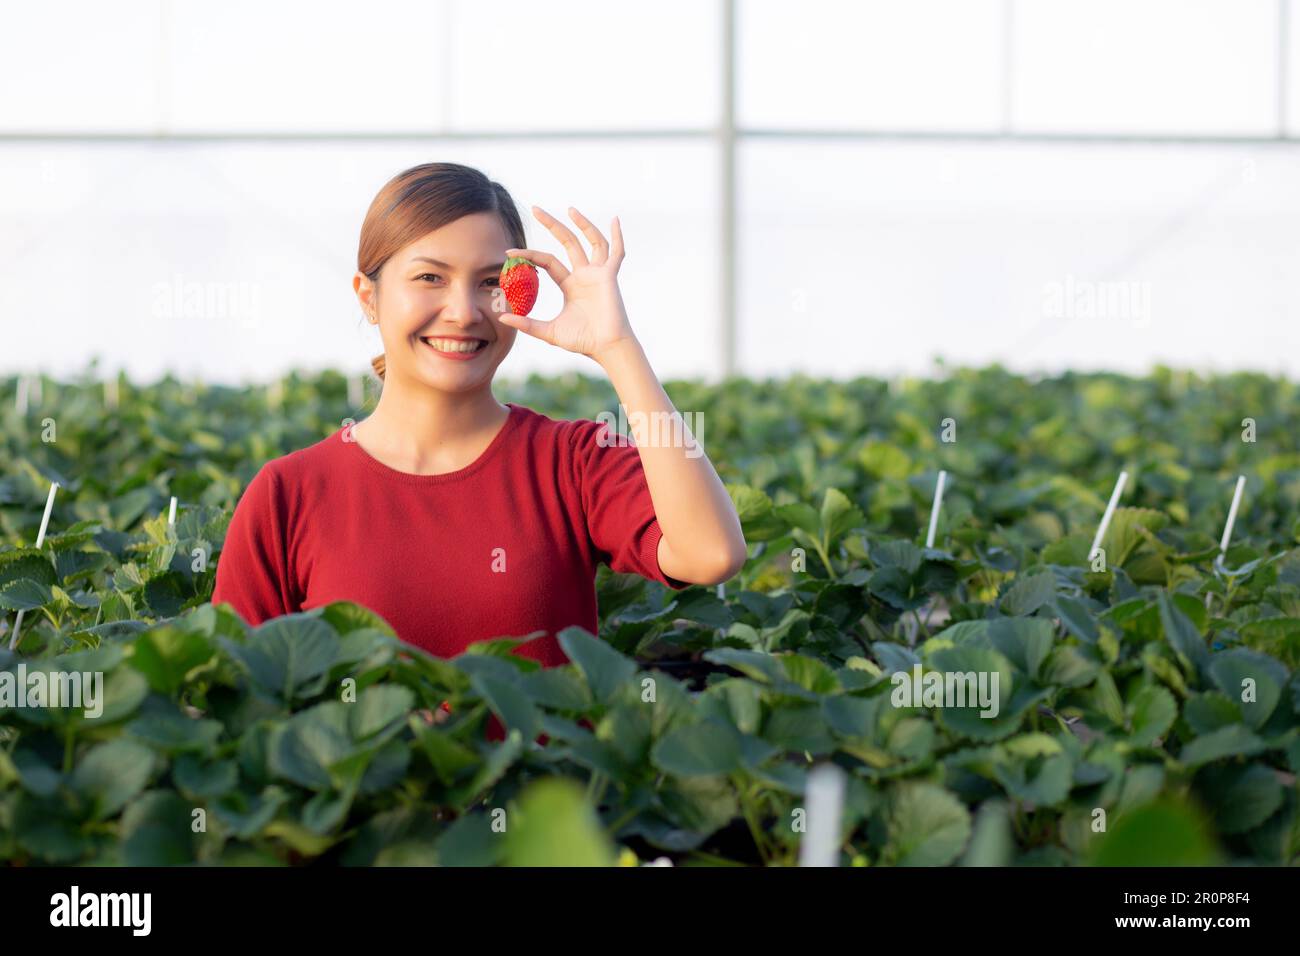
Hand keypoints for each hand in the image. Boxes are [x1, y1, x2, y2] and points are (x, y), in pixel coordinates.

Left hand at [497, 205, 638, 363]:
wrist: (605, 348)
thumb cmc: (582, 341)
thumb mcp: (549, 331)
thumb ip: (527, 324)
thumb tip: (502, 318)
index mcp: (571, 284)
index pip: (548, 261)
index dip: (529, 255)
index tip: (509, 252)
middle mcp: (584, 275)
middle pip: (568, 242)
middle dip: (552, 225)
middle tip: (535, 209)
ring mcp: (598, 274)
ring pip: (592, 241)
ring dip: (583, 224)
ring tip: (569, 209)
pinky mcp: (610, 277)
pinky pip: (617, 253)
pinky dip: (618, 236)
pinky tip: (615, 220)